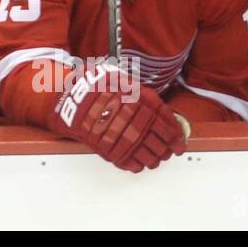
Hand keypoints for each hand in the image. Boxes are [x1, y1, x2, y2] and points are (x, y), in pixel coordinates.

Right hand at [47, 62, 186, 172]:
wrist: (69, 98)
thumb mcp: (122, 80)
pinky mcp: (109, 147)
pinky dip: (136, 165)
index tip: (178, 142)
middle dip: (166, 149)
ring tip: (154, 160)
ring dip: (154, 159)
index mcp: (141, 99)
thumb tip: (164, 115)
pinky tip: (138, 163)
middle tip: (167, 152)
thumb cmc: (95, 88)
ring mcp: (122, 134)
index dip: (176, 136)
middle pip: (160, 141)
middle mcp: (135, 117)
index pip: (168, 123)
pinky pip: (129, 162)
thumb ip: (143, 96)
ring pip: (148, 154)